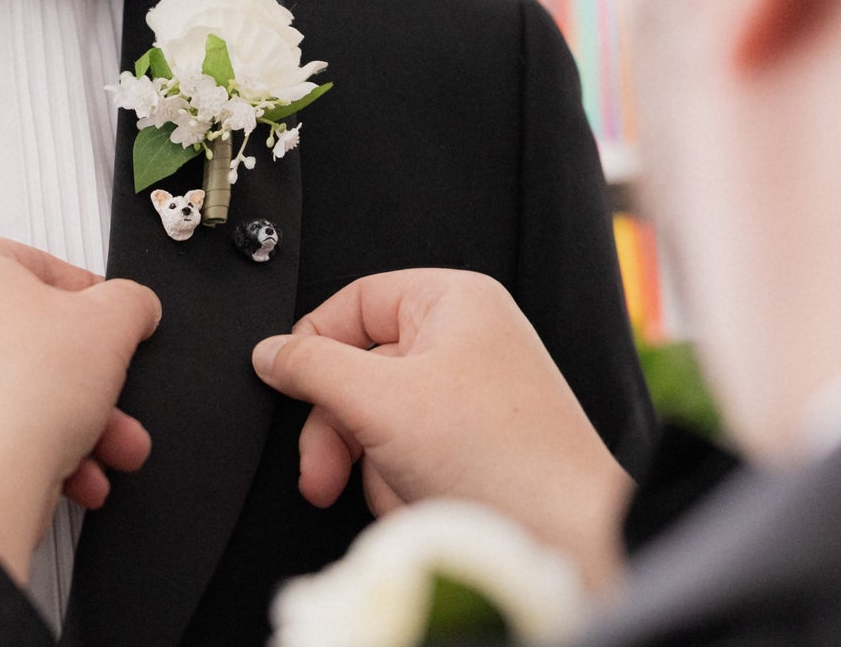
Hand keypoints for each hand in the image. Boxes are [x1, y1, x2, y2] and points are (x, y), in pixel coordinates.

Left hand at [0, 237, 160, 584]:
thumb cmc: (16, 396)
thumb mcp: (109, 323)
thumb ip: (130, 301)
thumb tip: (133, 307)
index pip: (41, 268)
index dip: (92, 302)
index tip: (114, 324)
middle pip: (32, 339)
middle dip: (89, 380)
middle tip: (116, 395)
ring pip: (16, 389)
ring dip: (75, 421)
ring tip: (111, 447)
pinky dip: (35, 447)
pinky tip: (77, 473)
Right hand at [252, 269, 630, 589]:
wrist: (572, 541)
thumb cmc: (500, 457)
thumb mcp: (380, 402)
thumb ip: (313, 368)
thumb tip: (269, 352)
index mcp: (452, 300)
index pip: (354, 302)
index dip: (313, 345)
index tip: (285, 384)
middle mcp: (465, 336)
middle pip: (361, 366)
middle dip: (338, 428)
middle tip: (320, 472)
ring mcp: (471, 390)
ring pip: (380, 416)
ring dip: (373, 462)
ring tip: (398, 492)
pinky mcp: (475, 441)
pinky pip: (409, 450)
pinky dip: (403, 481)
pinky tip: (422, 504)